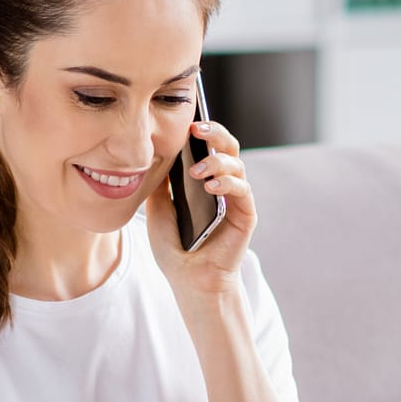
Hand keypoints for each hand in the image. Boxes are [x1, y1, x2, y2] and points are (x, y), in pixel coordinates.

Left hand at [142, 118, 254, 301]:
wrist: (187, 279)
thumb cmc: (173, 247)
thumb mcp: (156, 207)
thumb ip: (159, 181)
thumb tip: (154, 151)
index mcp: (203, 179)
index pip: (208, 145)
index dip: (200, 131)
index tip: (184, 123)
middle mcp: (223, 185)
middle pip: (228, 146)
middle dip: (214, 133)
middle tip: (196, 130)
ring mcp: (236, 199)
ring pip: (237, 164)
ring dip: (217, 161)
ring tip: (197, 170)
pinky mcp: (245, 215)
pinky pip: (243, 190)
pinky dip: (228, 183)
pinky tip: (211, 187)